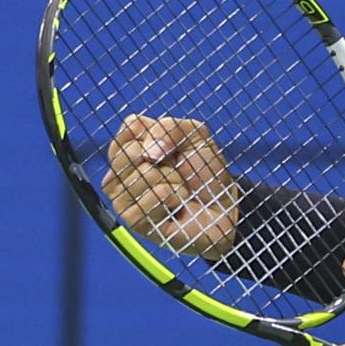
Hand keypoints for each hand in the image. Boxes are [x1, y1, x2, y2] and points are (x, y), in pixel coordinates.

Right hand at [100, 114, 239, 256]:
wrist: (222, 206)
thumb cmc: (205, 170)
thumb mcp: (195, 135)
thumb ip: (169, 128)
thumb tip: (147, 153)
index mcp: (132, 146)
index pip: (130, 125)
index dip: (158, 133)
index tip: (172, 146)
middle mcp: (121, 171)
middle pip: (130, 151)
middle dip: (166, 160)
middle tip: (177, 170)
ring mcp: (123, 196)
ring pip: (142, 175)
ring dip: (172, 180)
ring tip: (179, 189)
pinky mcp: (133, 220)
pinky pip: (152, 198)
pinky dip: (173, 198)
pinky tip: (177, 205)